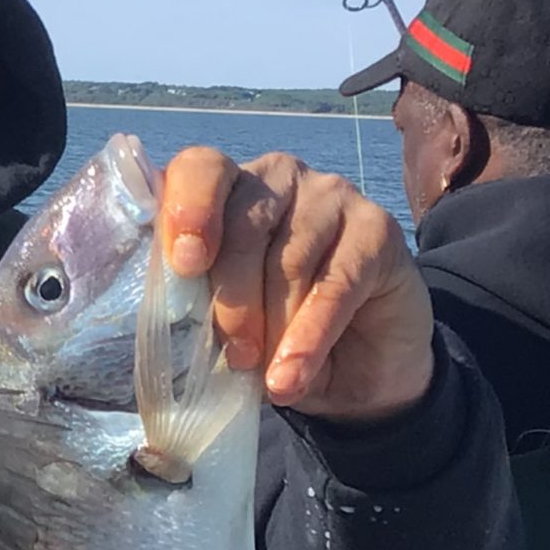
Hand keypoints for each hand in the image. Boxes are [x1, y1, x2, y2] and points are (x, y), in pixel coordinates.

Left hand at [158, 148, 435, 424]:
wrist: (362, 366)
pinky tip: (293, 375)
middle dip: (233, 298)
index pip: (201, 170)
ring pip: (290, 258)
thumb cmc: (276, 335)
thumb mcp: (227, 324)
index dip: (189, 209)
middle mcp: (278, 178)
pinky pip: (336, 283)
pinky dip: (310, 335)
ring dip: (275, 326)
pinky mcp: (377, 229)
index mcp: (227, 190)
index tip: (184, 264)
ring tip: (268, 379)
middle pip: (246, 223)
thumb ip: (197, 308)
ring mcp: (332, 196)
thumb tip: (172, 332)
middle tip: (235, 357)